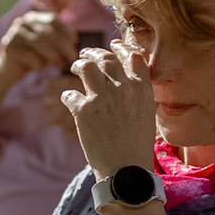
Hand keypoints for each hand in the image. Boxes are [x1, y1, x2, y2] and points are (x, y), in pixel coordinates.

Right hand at [0, 10, 78, 80]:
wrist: (8, 71)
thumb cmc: (32, 58)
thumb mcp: (46, 46)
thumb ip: (57, 41)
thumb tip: (75, 42)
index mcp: (32, 18)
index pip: (52, 20)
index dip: (66, 30)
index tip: (76, 42)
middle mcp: (22, 22)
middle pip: (47, 31)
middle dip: (63, 45)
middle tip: (72, 58)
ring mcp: (14, 34)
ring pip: (39, 43)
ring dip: (54, 55)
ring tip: (61, 65)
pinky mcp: (9, 47)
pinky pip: (29, 55)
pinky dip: (38, 63)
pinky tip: (41, 68)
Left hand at [60, 40, 158, 180]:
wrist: (125, 169)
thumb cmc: (137, 146)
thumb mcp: (146, 115)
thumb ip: (136, 95)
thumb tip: (124, 82)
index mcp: (141, 88)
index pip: (132, 56)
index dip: (121, 48)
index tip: (114, 45)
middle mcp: (122, 87)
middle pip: (105, 57)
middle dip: (94, 53)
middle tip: (86, 54)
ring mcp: (101, 96)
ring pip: (85, 66)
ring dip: (79, 64)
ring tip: (75, 67)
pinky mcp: (82, 109)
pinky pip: (70, 94)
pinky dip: (68, 95)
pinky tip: (68, 99)